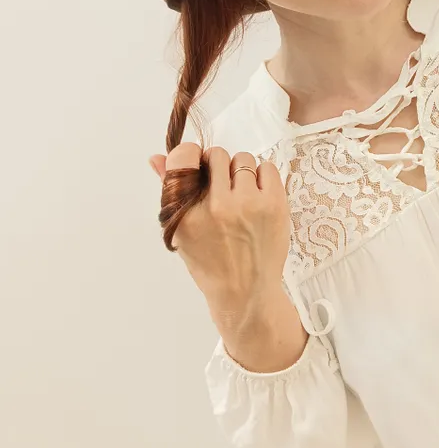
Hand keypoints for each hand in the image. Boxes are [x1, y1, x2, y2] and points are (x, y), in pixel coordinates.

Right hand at [149, 145, 291, 328]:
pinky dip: (262, 177)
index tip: (197, 164)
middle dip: (217, 165)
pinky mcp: (274, 204)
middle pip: (216, 154)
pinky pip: (268, 168)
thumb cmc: (210, 263)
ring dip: (241, 172)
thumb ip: (169, 192)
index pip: (183, 157)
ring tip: (241, 194)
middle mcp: (217, 206)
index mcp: (187, 214)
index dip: (191, 154)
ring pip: (243, 159)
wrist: (246, 293)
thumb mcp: (182, 232)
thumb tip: (156, 157)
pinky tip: (257, 195)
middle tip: (222, 185)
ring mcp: (248, 204)